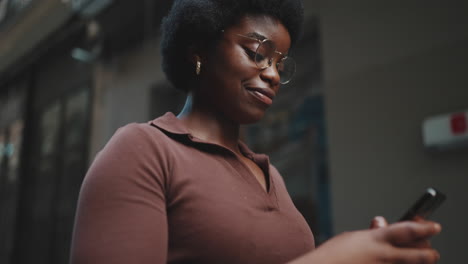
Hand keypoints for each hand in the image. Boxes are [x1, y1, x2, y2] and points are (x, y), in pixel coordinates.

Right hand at [289, 221, 441, 263]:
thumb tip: (382, 222)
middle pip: (420, 254)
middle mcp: (384, 257)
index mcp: (376, 240)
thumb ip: (372, 232)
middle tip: (430, 248)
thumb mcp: (352, 238)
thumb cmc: (334, 256)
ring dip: (421, 260)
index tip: (434, 226)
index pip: (408, 231)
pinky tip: (396, 262)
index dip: (425, 228)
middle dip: (428, 250)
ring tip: (424, 257)